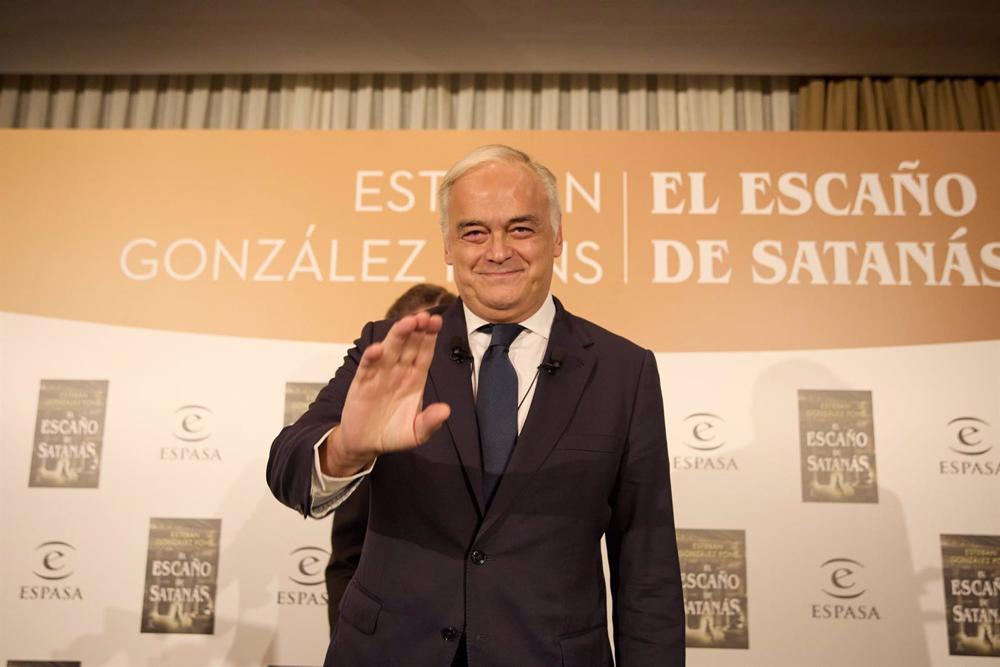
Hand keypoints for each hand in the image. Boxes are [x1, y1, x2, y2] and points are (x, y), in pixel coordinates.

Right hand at [322, 311, 450, 475]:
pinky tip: (377, 348)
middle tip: (425, 315)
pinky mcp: (362, 383)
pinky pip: (367, 367)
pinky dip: (371, 357)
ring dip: (397, 335)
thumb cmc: (393, 434)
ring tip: (407, 322)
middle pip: (409, 346)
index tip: (436, 321)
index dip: (430, 337)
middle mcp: (398, 372)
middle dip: (417, 330)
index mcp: (414, 379)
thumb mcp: (416, 433)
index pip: (424, 353)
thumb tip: (446, 410)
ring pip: (389, 350)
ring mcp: (379, 375)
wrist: (365, 444)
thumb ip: (430, 422)